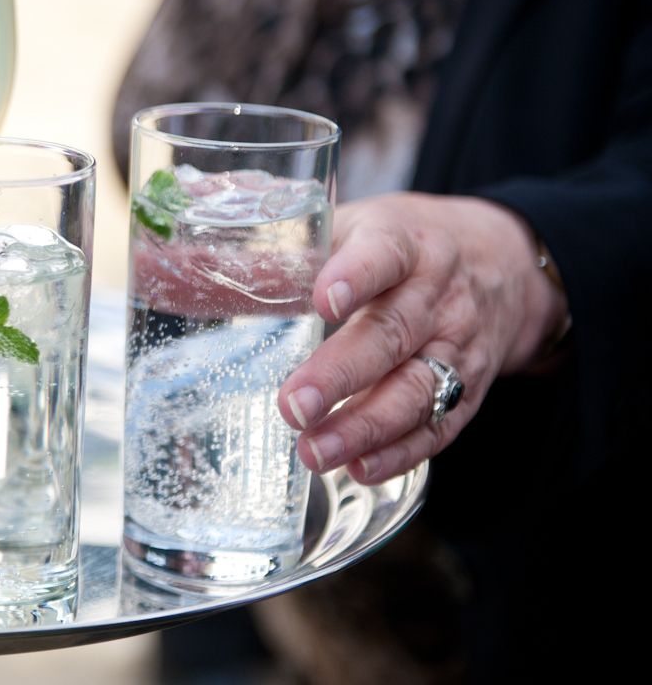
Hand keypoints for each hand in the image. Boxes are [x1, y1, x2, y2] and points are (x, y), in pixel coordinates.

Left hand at [277, 193, 567, 484]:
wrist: (501, 263)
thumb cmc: (402, 246)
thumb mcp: (355, 226)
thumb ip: (287, 247)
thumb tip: (194, 261)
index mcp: (404, 243)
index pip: (384, 254)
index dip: (355, 275)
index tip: (323, 300)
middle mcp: (437, 294)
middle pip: (392, 334)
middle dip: (341, 375)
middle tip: (294, 406)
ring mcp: (457, 344)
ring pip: (416, 389)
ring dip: (365, 427)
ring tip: (315, 451)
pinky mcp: (469, 388)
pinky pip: (439, 425)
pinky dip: (401, 452)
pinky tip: (359, 467)